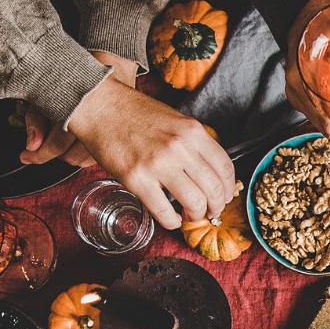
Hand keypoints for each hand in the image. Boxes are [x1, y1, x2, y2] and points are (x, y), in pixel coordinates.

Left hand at [22, 52, 141, 169]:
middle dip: (55, 154)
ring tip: (64, 142)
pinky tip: (79, 142)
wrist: (109, 67)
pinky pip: (98, 157)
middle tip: (44, 145)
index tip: (27, 156)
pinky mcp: (117, 138)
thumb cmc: (76, 78)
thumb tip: (31, 146)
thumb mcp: (47, 93)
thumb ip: (36, 120)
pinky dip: (86, 154)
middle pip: (71, 157)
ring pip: (85, 160)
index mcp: (77, 113)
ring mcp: (109, 133)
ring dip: (71, 156)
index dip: (38, 155)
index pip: (56, 146)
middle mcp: (95, 125)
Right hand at [66, 70, 233, 229]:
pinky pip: (164, 212)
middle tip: (210, 212)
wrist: (100, 106)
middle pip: (214, 190)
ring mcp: (158, 164)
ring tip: (189, 215)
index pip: (225, 167)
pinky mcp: (137, 179)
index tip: (225, 197)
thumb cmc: (136, 113)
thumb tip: (209, 172)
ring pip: (194, 203)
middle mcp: (180, 148)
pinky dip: (172, 222)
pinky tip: (171, 219)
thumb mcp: (176, 120)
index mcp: (193, 132)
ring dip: (196, 216)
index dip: (229, 188)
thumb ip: (194, 143)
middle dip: (216, 207)